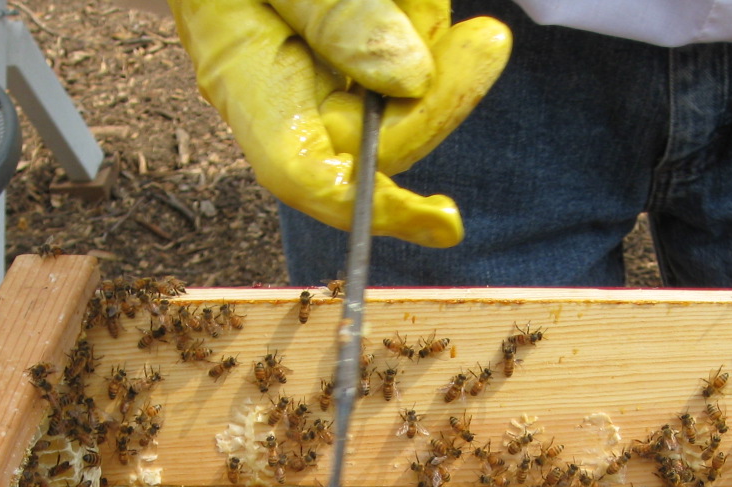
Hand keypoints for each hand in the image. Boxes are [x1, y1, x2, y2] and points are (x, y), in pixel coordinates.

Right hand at [170, 0, 510, 247]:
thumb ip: (337, 15)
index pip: (306, 177)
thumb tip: (408, 79)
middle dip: (437, 97)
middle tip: (488, 42)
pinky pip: (394, 58)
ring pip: (396, 95)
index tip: (447, 221)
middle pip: (373, 139)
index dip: (376, 208)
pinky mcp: (336, 49)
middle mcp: (275, 89)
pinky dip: (415, 21)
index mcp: (244, 75)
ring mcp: (306, 72)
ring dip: (425, 38)